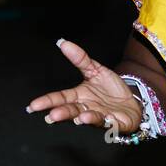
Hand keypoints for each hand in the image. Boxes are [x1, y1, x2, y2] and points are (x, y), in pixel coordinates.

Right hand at [26, 38, 143, 131]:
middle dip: (62, 113)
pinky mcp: (114, 123)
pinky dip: (103, 121)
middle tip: (51, 116)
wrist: (132, 102)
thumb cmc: (110, 89)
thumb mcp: (95, 70)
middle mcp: (86, 108)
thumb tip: (63, 43)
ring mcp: (99, 116)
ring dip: (82, 118)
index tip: (33, 106)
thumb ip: (80, 59)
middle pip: (71, 110)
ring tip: (77, 117)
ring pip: (88, 118)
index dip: (48, 102)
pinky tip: (96, 118)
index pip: (61, 98)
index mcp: (79, 96)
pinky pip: (107, 123)